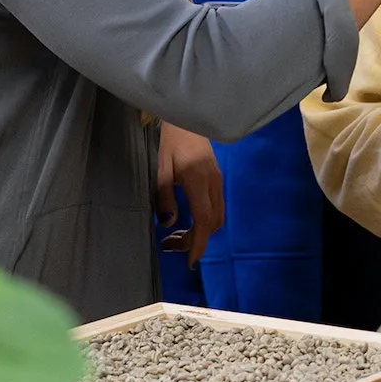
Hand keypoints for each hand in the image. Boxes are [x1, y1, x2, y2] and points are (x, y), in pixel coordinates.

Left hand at [156, 123, 222, 265]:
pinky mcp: (217, 181)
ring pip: (216, 218)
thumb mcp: (162, 169)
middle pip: (212, 223)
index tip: (190, 261)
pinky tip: (187, 221)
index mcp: (199, 182)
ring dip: (200, 232)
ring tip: (176, 236)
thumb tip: (169, 224)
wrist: (189, 120)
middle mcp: (214, 185)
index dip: (198, 243)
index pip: (203, 220)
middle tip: (170, 245)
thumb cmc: (172, 142)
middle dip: (194, 241)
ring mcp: (218, 182)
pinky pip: (216, 208)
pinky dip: (204, 222)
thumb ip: (166, 197)